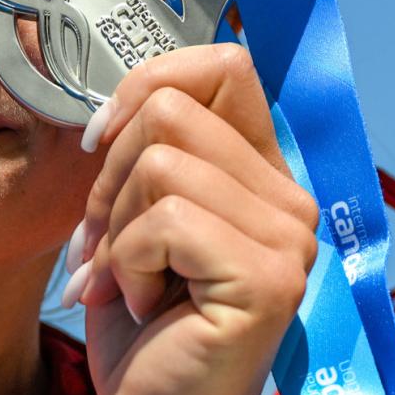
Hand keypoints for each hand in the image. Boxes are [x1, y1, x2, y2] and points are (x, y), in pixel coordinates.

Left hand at [65, 42, 318, 394]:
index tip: (103, 142)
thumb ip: (149, 153)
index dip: (148, 86)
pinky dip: (129, 265)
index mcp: (264, 173)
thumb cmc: (143, 329)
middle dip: (110, 176)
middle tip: (109, 246)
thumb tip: (116, 106)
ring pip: (161, 162)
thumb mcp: (137, 220)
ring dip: (116, 231)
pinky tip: (149, 308)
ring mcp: (289, 239)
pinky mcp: (267, 278)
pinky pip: (165, 221)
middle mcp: (291, 198)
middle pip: (173, 109)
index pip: (225, 66)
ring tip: (131, 283)